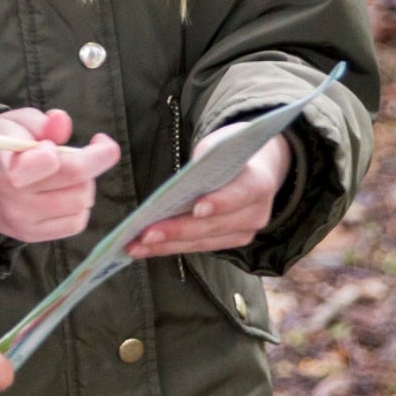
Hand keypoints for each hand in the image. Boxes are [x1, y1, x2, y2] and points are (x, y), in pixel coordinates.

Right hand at [0, 108, 119, 242]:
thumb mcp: (10, 123)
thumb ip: (38, 122)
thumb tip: (62, 121)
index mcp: (6, 168)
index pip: (50, 163)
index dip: (73, 151)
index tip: (85, 140)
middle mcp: (16, 201)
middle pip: (78, 183)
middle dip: (94, 161)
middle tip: (87, 150)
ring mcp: (25, 223)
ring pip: (82, 202)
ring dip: (85, 183)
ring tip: (68, 172)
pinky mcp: (33, 236)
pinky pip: (76, 223)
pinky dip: (80, 205)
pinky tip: (66, 192)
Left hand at [127, 133, 286, 258]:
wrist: (255, 167)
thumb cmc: (230, 152)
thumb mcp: (218, 148)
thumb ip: (203, 165)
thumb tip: (172, 191)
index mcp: (259, 182)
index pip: (243, 193)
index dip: (221, 202)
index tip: (197, 209)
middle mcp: (257, 212)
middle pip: (215, 224)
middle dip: (178, 230)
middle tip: (146, 234)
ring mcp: (246, 231)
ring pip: (203, 241)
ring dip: (167, 244)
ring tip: (136, 246)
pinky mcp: (231, 242)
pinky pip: (199, 246)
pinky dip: (172, 246)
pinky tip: (146, 248)